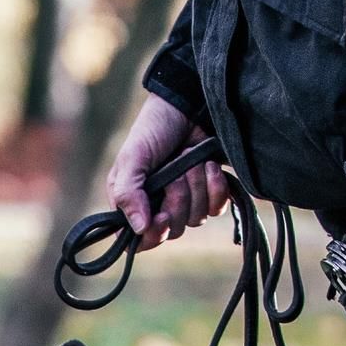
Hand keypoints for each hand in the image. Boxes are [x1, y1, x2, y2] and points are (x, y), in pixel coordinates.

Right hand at [107, 95, 229, 251]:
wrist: (189, 105)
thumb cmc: (154, 128)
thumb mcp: (133, 157)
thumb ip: (128, 192)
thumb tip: (138, 229)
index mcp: (136, 202)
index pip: (142, 240)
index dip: (154, 235)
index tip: (161, 217)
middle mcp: (160, 206)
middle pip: (173, 230)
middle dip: (178, 199)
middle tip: (175, 170)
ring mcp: (188, 202)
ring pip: (196, 219)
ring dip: (196, 186)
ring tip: (191, 160)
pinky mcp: (210, 194)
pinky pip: (217, 209)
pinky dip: (216, 187)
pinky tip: (211, 166)